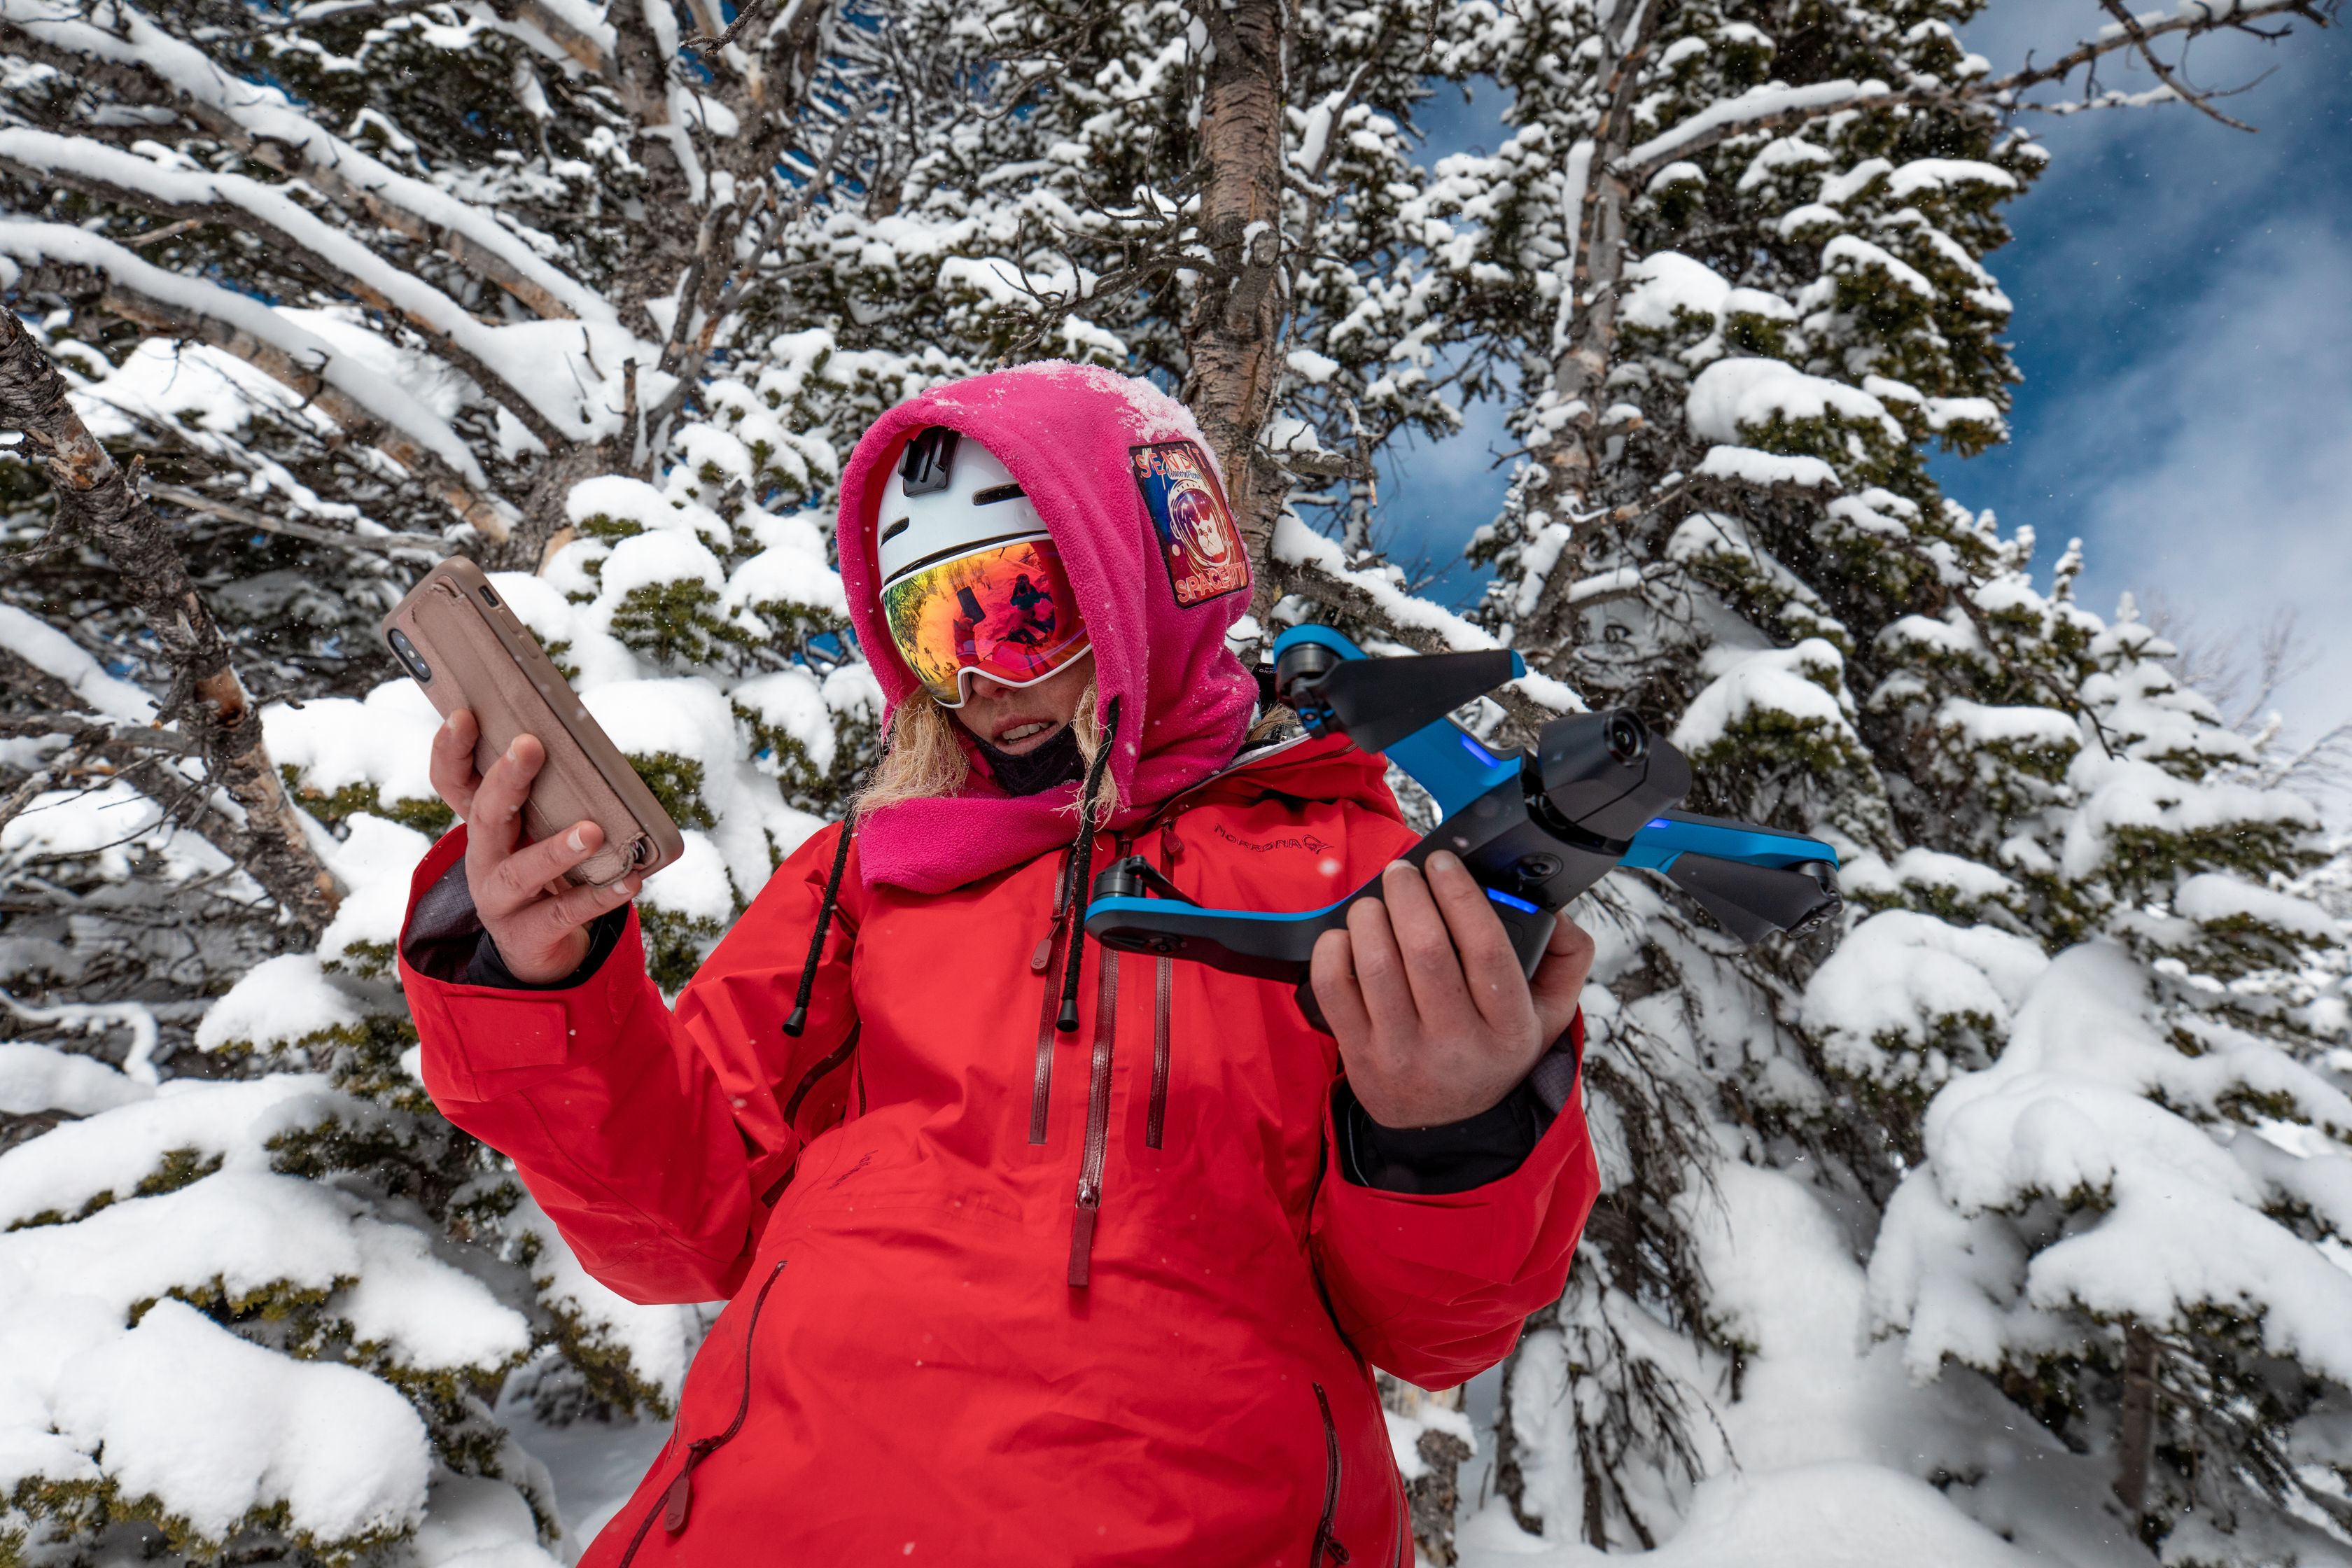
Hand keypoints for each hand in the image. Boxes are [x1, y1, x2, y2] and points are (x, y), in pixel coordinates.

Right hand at [429, 709, 639, 984]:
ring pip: (521, 872)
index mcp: (484, 826)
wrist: (538, 951)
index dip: (451, 750)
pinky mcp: (529, 935)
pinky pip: (563, 914)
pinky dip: (598, 897)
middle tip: (529, 746)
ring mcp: (501, 900)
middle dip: (506, 781)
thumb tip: (582, 742)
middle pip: (485, 818)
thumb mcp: (536, 831)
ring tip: (591, 832)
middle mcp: (483, 859)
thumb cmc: (545, 872)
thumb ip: (547, 795)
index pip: (453, 783)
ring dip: (556, 849)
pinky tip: (628, 881)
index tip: (463, 715)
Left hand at [1309, 851, 1594, 1128]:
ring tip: (1376, 902)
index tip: (1443, 862)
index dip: (1461, 894)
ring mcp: (1403, 1053)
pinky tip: (1348, 936)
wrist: (1449, 1124)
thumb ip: (1566, 957)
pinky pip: (1332, 987)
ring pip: (1375, 963)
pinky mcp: (1359, 1057)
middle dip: (1408, 894)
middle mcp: (1456, 1044)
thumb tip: (1555, 909)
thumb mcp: (1549, 1013)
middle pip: (1425, 949)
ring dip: (1369, 915)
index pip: (1487, 948)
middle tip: (1402, 872)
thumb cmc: (1494, 1048)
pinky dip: (1334, 948)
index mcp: (1509, 1028)